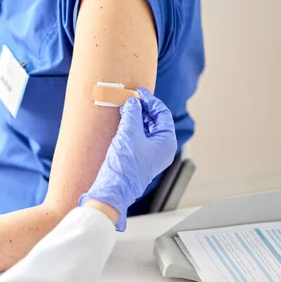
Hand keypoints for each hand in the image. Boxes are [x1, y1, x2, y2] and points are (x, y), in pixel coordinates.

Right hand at [79, 88, 176, 230]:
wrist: (113, 189)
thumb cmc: (125, 163)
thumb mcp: (129, 132)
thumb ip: (133, 113)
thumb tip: (133, 101)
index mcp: (167, 142)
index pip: (163, 114)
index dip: (151, 101)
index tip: (139, 92)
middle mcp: (163, 149)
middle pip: (156, 121)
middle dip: (143, 109)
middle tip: (130, 98)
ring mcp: (152, 155)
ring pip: (148, 129)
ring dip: (137, 117)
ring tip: (125, 107)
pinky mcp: (141, 158)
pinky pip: (140, 138)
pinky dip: (133, 127)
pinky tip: (123, 120)